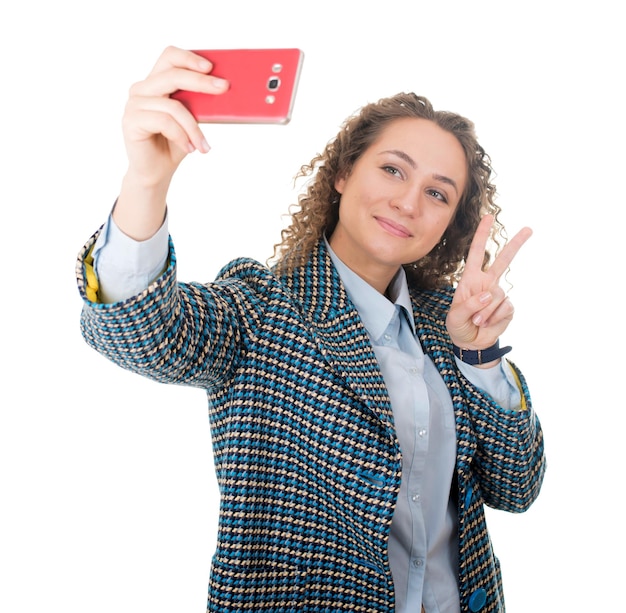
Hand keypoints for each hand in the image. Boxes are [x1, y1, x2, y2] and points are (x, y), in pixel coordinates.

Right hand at [122, 46, 228, 185]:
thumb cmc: (174, 144)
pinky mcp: (131, 121)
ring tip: (203, 145)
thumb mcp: (191, 119)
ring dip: (193, 128)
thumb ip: (197, 102)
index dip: (189, 58)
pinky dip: (181, 136)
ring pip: (173, 106)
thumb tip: (221, 89)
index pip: (169, 57)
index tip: (211, 67)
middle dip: (201, 82)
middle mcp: (141, 89)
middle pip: (172, 75)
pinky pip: (164, 122)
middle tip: (223, 88)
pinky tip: (189, 148)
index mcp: (155, 83)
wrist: (156, 172)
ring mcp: (134, 104)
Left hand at [446, 215, 531, 351]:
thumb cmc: (458, 325)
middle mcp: (486, 283)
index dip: (482, 235)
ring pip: (498, 295)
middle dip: (516, 245)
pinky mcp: (507, 308)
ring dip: (486, 312)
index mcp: (470, 279)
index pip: (476, 253)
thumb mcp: (454, 316)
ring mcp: (498, 295)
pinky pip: (505, 309)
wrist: (470, 343)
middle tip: (529, 229)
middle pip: (503, 260)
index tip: (489, 218)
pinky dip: (495, 319)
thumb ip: (469, 305)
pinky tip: (488, 324)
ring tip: (477, 321)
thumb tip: (489, 294)